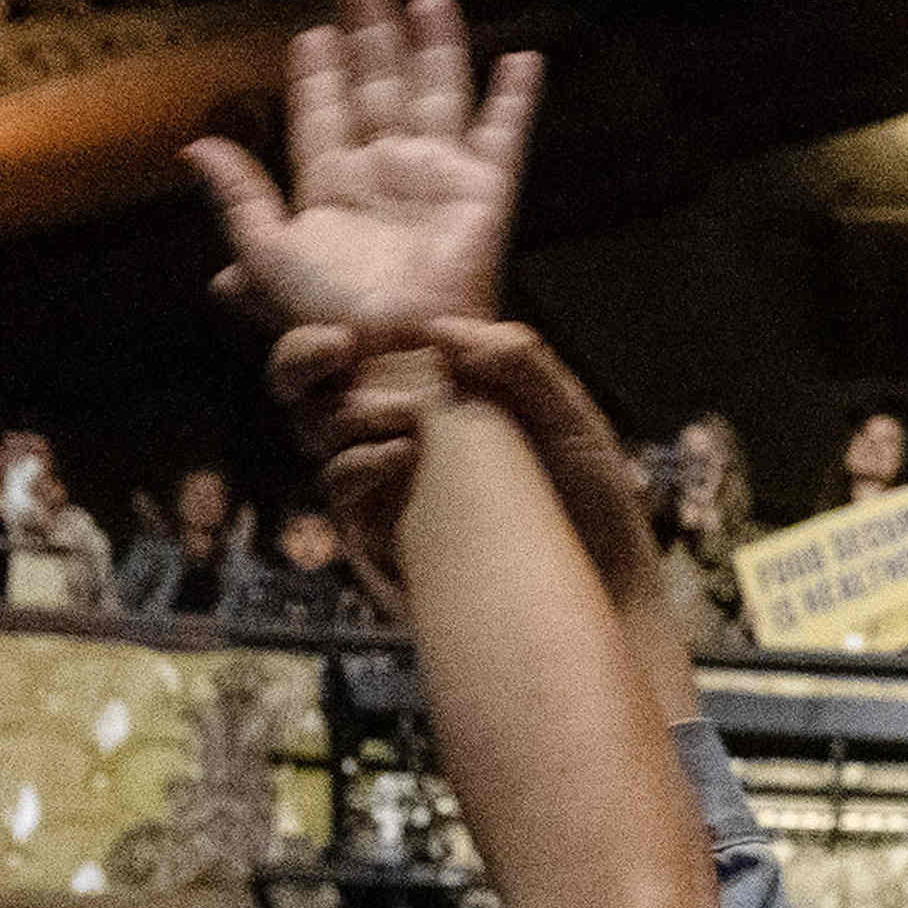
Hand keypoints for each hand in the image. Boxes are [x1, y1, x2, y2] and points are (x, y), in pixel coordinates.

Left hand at [185, 0, 537, 342]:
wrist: (394, 353)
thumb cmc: (327, 314)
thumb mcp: (267, 251)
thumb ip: (237, 196)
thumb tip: (195, 146)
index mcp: (333, 187)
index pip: (324, 114)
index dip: (318, 75)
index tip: (312, 34)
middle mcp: (386, 174)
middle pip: (378, 86)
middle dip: (370, 33)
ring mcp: (437, 179)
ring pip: (436, 94)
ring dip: (434, 46)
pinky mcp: (484, 192)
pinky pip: (504, 135)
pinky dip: (516, 98)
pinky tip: (523, 60)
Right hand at [273, 316, 654, 618]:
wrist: (604, 600)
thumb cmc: (596, 507)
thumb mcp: (573, 424)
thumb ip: (520, 366)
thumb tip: (442, 328)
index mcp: (445, 395)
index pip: (376, 345)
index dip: (348, 320)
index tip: (359, 308)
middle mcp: (404, 434)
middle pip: (321, 382)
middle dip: (302, 355)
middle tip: (334, 345)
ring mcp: (387, 487)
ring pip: (321, 433)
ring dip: (348, 410)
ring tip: (404, 414)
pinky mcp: (380, 539)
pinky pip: (341, 495)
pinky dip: (356, 465)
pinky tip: (399, 454)